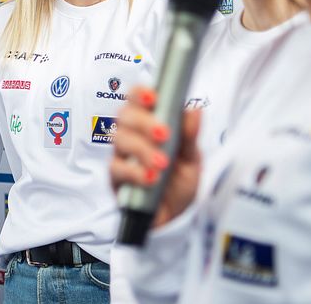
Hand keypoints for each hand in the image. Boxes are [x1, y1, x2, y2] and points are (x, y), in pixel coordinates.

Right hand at [111, 86, 201, 228]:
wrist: (176, 216)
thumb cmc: (179, 181)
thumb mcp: (191, 158)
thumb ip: (190, 135)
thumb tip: (193, 109)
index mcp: (150, 122)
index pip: (137, 99)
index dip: (140, 93)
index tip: (152, 97)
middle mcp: (133, 135)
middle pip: (124, 116)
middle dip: (144, 122)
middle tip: (164, 134)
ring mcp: (122, 156)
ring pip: (119, 140)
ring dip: (142, 149)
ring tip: (162, 163)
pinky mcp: (117, 178)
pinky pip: (117, 169)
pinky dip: (135, 172)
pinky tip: (151, 178)